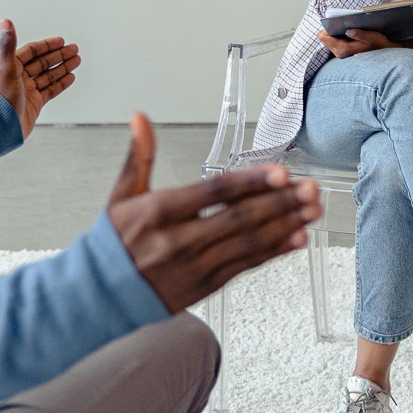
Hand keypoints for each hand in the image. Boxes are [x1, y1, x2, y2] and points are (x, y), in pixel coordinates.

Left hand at [0, 19, 80, 137]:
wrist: (3, 127)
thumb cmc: (2, 98)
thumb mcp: (6, 67)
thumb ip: (7, 44)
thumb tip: (5, 21)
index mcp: (10, 66)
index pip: (32, 51)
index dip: (47, 45)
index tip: (61, 41)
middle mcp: (19, 77)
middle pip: (42, 62)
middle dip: (59, 55)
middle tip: (74, 49)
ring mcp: (28, 91)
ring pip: (48, 75)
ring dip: (63, 67)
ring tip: (77, 60)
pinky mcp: (34, 103)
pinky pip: (50, 90)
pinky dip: (61, 83)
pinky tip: (70, 77)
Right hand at [106, 114, 322, 312]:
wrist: (99, 295)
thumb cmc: (114, 241)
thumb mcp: (121, 196)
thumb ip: (138, 156)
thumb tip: (139, 117)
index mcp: (159, 212)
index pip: (215, 193)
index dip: (251, 182)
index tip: (281, 172)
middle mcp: (180, 240)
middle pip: (240, 218)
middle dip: (281, 202)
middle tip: (311, 189)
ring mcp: (195, 266)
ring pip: (249, 243)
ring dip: (286, 225)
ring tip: (313, 210)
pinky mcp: (205, 286)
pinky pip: (246, 266)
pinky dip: (274, 252)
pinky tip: (297, 239)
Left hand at [318, 27, 399, 57]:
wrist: (383, 52)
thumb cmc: (378, 44)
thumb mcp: (371, 37)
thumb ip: (359, 34)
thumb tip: (348, 30)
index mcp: (344, 49)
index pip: (324, 38)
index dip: (327, 27)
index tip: (335, 22)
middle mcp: (339, 53)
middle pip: (324, 39)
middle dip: (330, 29)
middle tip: (341, 23)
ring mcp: (340, 53)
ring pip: (328, 40)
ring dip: (334, 32)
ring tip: (345, 27)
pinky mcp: (342, 52)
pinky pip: (333, 41)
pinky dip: (337, 35)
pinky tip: (346, 31)